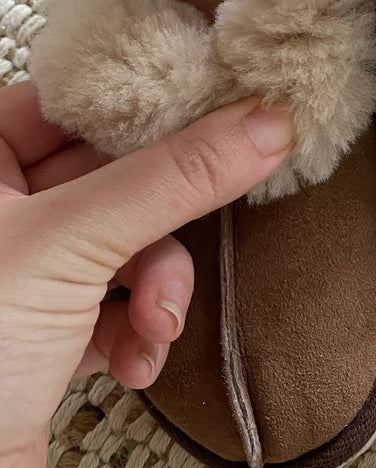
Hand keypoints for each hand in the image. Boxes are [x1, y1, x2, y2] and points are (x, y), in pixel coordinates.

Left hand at [0, 82, 293, 467]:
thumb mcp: (69, 245)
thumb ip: (172, 179)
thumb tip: (259, 122)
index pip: (78, 103)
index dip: (150, 108)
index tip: (223, 107)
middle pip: (116, 177)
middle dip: (161, 225)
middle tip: (199, 230)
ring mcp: (24, 271)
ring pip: (128, 245)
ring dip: (157, 290)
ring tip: (155, 325)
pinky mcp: (47, 330)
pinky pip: (119, 304)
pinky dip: (137, 334)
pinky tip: (131, 363)